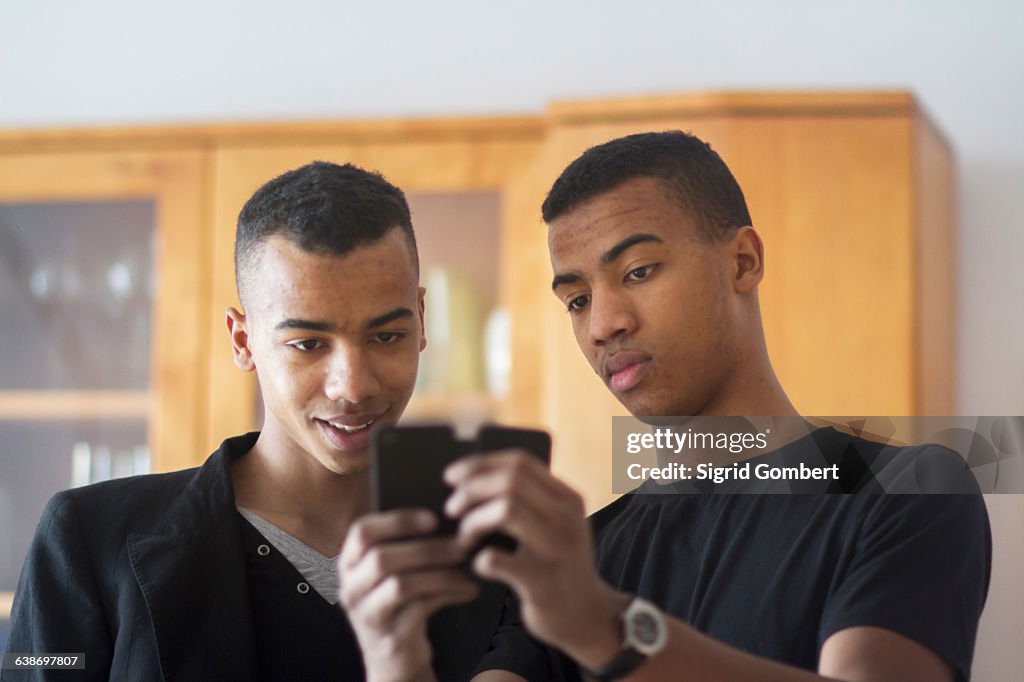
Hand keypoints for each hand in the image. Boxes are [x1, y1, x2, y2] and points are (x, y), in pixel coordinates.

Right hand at [338, 509, 479, 681]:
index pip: (362, 531)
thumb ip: (404, 545)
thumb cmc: (399, 603)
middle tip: (461, 545)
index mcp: (350, 564)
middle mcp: (351, 588)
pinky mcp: (390, 637)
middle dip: (427, 548)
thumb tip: (447, 517)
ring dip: (440, 573)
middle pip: (381, 558)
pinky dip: (449, 594)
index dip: (398, 520)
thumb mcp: (391, 573)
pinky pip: (420, 609)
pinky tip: (468, 589)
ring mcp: (368, 615)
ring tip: (467, 568)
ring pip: (401, 584)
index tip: (433, 519)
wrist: (395, 657)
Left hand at [444, 452, 627, 666]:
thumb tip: (475, 479)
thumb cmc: (560, 566)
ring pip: (505, 510)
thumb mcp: (558, 525)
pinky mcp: (541, 581)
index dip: (481, 464)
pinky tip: (479, 567)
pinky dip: (478, 560)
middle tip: (452, 509)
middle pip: (510, 481)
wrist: (588, 617)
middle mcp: (566, 518)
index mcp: (568, 499)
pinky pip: (495, 559)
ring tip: (463, 540)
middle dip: (471, 491)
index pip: (520, 462)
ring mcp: (556, 549)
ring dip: (472, 522)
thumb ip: (532, 501)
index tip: (453, 476)